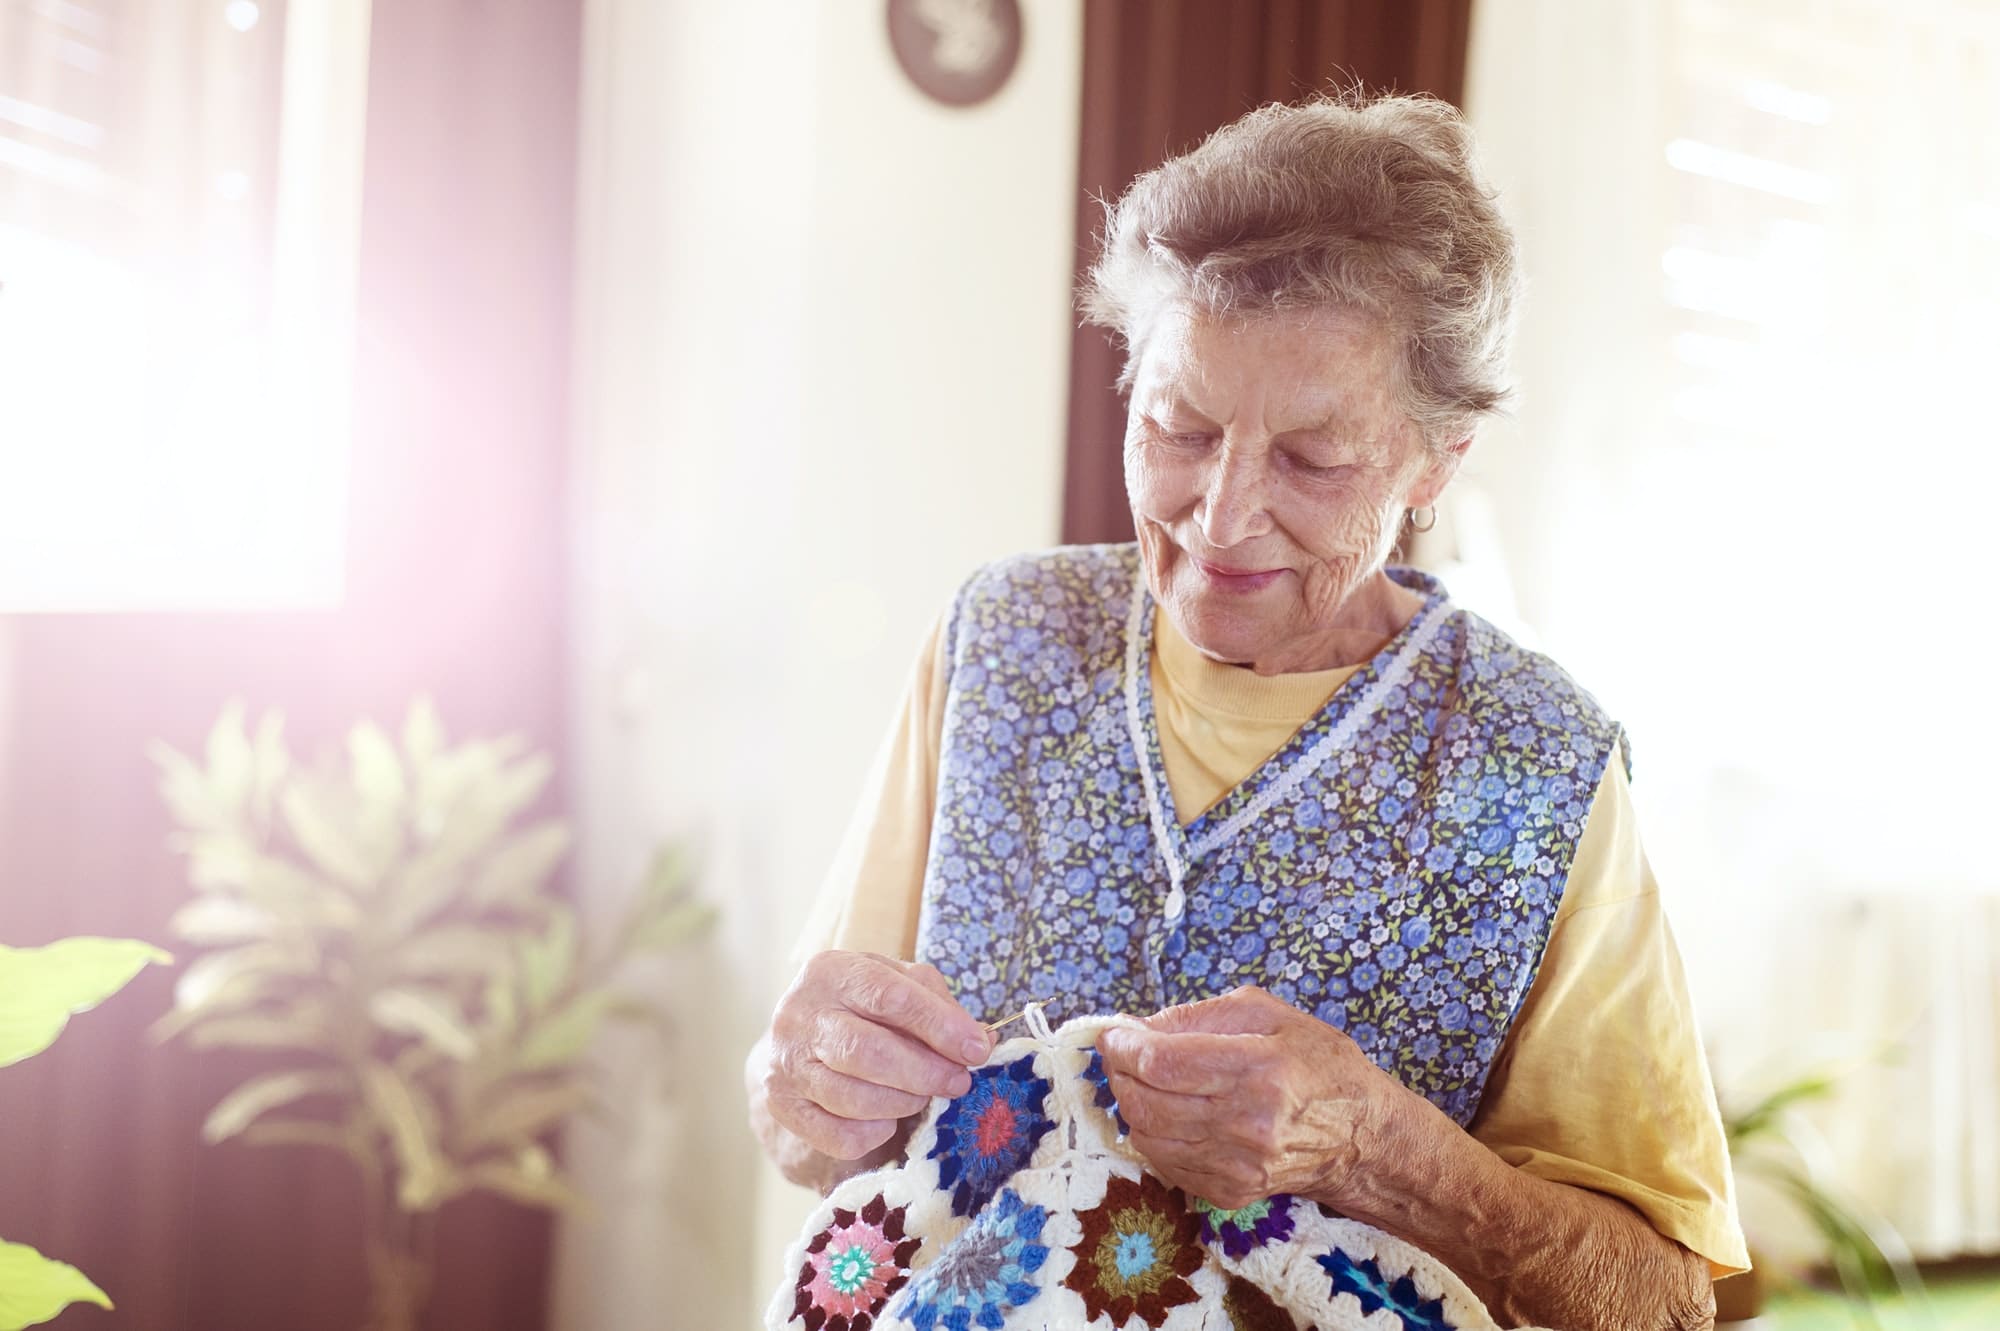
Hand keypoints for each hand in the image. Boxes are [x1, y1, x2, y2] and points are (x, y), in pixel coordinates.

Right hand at [760, 950, 993, 1161]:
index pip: (889, 997)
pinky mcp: (784, 1106)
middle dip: (925, 1073)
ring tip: (921, 1094)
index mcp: (831, 972)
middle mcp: (799, 1015)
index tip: (976, 1050)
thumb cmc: (862, 1006)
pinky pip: (840, 1136)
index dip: (939, 1026)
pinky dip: (876, 1131)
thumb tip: (980, 1041)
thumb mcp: (898, 984)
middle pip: (868, 1052)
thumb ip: (939, 1006)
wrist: (800, 1037)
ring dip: (903, 1103)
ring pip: (854, 1099)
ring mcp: (786, 1063)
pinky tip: (886, 1115)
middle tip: (957, 1082)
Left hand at [1095, 985, 1394, 1209]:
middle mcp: (1245, 1123)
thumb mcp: (1269, 1014)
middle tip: (1122, 1055)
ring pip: (1147, 1135)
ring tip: (1144, 1082)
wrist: (1362, 1138)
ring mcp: (1236, 1165)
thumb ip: (1200, 1016)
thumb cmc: (1318, 1064)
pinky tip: (1169, 1114)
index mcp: (1257, 1069)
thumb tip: (1138, 1028)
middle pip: (1146, 1102)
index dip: (1124, 1047)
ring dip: (1132, 1104)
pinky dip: (1153, 1135)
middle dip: (1120, 1073)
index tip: (1113, 1035)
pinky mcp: (1229, 1192)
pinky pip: (1164, 1163)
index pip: (1162, 1062)